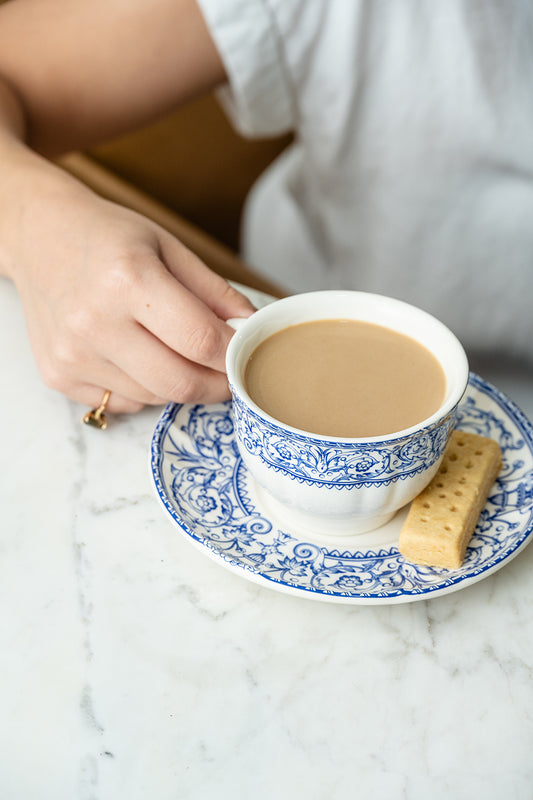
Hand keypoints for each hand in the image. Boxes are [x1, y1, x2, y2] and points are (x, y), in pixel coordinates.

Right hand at [3, 165, 255, 412]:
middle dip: (216, 385)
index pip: (200, 340)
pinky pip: (123, 403)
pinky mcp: (58, 376)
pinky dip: (144, 390)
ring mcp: (72, 354)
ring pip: (154, 397)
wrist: (40, 237)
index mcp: (128, 279)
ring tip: (179, 355)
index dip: (233, 355)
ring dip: (179, 385)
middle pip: (179, 382)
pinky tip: (138, 358)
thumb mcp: (168, 246)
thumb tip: (251, 328)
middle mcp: (94, 322)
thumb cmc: (108, 238)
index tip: (246, 356)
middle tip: (228, 375)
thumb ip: (214, 292)